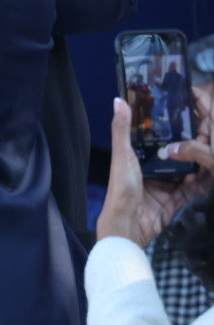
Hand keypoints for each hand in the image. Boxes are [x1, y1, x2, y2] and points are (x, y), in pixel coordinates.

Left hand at [95, 98, 210, 245]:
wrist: (129, 224)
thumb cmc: (123, 186)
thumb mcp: (123, 154)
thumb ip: (122, 130)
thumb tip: (118, 100)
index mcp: (134, 160)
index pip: (152, 142)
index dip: (166, 131)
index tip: (182, 117)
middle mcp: (149, 172)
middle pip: (171, 158)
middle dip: (185, 148)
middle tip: (201, 135)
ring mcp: (162, 188)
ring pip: (182, 173)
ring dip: (194, 165)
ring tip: (207, 151)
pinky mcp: (172, 202)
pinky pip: (188, 190)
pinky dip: (197, 183)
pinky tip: (207, 173)